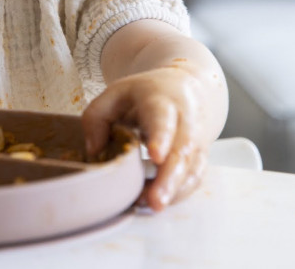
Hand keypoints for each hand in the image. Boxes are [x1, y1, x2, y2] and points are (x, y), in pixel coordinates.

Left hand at [81, 67, 208, 210]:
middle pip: (182, 151)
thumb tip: (94, 151)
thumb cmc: (147, 95)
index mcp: (162, 101)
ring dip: (172, 191)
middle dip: (169, 178)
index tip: (155, 156)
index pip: (162, 119)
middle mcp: (185, 121)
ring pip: (191, 169)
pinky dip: (177, 193)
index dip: (160, 137)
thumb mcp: (116, 93)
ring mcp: (196, 141)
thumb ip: (97, 116)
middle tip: (155, 201)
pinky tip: (156, 201)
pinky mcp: (200, 159)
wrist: (188, 90)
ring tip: (149, 205)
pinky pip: (193, 179)